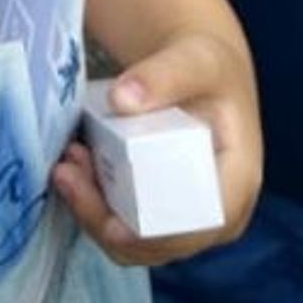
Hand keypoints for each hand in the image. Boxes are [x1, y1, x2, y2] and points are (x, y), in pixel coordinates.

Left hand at [52, 31, 261, 267]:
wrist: (204, 72)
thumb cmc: (208, 67)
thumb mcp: (196, 60)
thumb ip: (163, 74)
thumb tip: (121, 99)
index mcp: (236, 186)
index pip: (194, 228)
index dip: (150, 234)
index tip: (107, 220)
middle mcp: (215, 216)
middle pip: (155, 242)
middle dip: (103, 216)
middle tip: (66, 171)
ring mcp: (187, 219)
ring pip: (133, 241)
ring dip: (92, 210)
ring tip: (65, 165)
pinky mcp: (161, 213)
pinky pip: (124, 224)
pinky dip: (94, 203)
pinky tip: (74, 168)